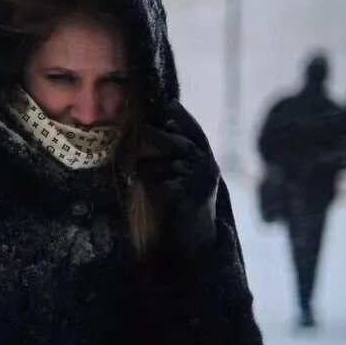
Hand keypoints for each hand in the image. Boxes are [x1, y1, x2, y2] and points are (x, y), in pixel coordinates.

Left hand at [135, 116, 219, 251]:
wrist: (196, 240)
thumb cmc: (183, 206)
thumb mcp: (180, 177)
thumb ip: (173, 158)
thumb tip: (155, 131)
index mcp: (207, 160)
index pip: (197, 133)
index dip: (184, 117)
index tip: (170, 104)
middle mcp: (210, 168)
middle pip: (187, 144)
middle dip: (165, 135)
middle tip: (144, 128)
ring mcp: (205, 182)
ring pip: (178, 163)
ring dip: (154, 164)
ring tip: (136, 167)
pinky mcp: (197, 197)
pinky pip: (175, 183)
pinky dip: (160, 181)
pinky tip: (145, 182)